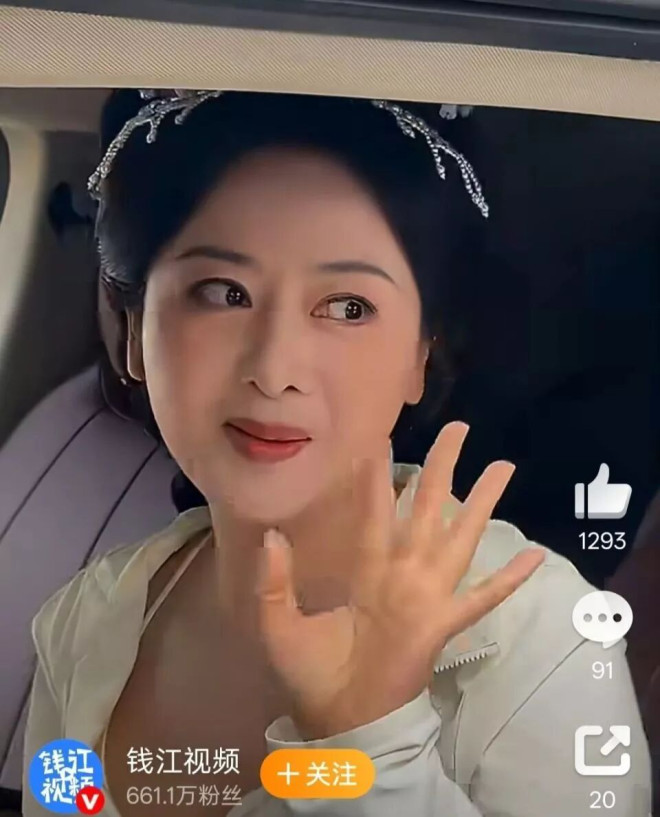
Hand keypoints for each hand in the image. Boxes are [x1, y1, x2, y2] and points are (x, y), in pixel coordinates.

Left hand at [255, 422, 545, 739]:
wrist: (337, 722)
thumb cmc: (311, 674)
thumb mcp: (278, 622)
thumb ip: (274, 579)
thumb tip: (273, 534)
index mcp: (365, 568)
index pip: (375, 509)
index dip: (379, 475)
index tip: (383, 438)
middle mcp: (401, 572)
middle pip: (425, 507)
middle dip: (441, 468)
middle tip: (458, 430)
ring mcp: (426, 596)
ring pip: (458, 537)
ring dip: (479, 503)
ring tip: (501, 468)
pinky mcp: (442, 625)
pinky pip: (480, 599)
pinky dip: (508, 580)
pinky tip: (533, 556)